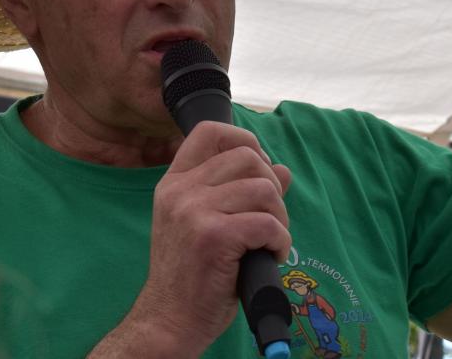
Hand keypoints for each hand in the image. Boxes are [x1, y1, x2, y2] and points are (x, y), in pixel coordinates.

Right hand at [127, 121, 292, 353]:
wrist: (169, 321)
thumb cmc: (193, 276)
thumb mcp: (209, 224)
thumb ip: (240, 193)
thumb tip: (282, 169)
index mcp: (175, 183)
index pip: (210, 131)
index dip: (244, 139)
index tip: (258, 170)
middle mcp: (180, 191)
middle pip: (248, 156)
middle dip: (272, 186)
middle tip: (269, 219)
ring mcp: (194, 211)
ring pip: (264, 188)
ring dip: (280, 218)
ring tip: (270, 242)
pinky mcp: (213, 236)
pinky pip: (268, 223)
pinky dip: (281, 241)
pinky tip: (271, 257)